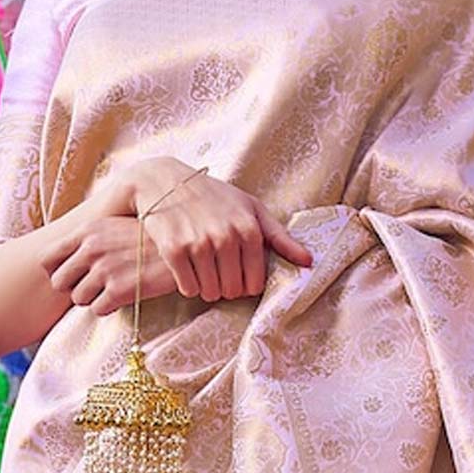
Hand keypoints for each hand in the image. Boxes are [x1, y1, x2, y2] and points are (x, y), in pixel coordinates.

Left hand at [44, 216, 176, 316]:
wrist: (182, 247)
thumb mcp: (115, 226)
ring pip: (78, 299)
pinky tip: (125, 295)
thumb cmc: (148, 238)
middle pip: (59, 283)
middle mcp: (91, 248)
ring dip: (93, 299)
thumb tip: (66, 257)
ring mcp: (105, 269)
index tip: (70, 275)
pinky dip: (109, 307)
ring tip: (113, 289)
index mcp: (87, 231)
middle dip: (74, 288)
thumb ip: (89, 238)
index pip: (47, 258)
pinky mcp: (119, 290)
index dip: (55, 272)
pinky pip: (98, 310)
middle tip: (94, 286)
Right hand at [132, 161, 312, 301]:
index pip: (255, 282)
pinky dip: (189, 286)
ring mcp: (198, 243)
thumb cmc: (215, 196)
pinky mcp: (173, 249)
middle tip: (220, 277)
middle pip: (233, 290)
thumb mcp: (251, 208)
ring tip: (205, 274)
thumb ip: (280, 237)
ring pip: (210, 292)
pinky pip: (188, 287)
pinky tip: (188, 272)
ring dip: (208, 289)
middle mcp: (226, 236)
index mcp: (249, 228)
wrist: (165, 180)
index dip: (247, 285)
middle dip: (227, 289)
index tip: (239, 277)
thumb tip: (309, 261)